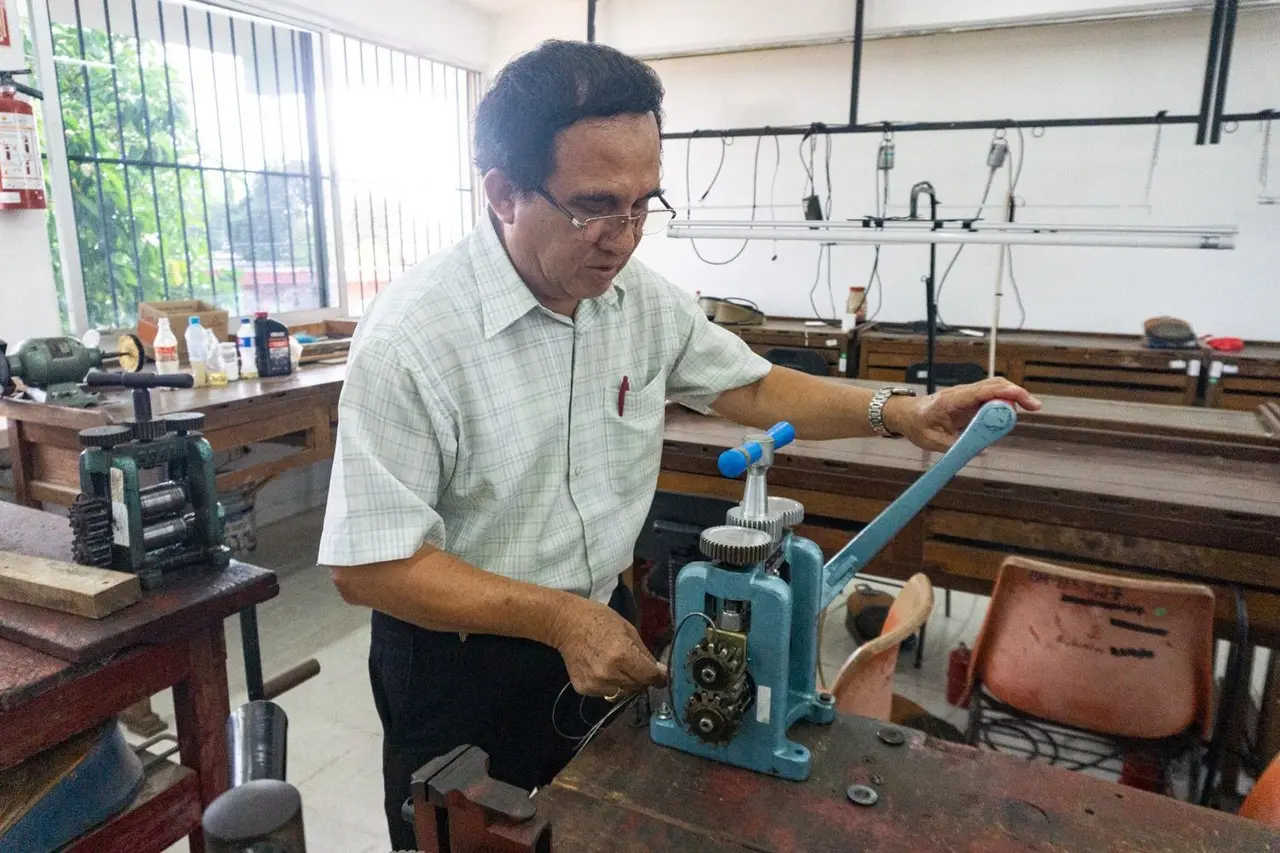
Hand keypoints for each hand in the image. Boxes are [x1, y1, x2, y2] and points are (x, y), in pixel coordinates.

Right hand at [549, 597, 667, 697]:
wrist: (566, 624)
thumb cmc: (599, 620)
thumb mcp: (628, 629)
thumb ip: (644, 653)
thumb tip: (660, 672)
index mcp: (622, 655)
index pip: (649, 676)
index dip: (659, 677)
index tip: (661, 676)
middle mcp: (609, 673)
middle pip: (638, 687)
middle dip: (642, 678)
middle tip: (636, 666)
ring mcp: (595, 683)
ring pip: (623, 693)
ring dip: (626, 684)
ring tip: (618, 667)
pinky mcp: (583, 689)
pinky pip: (606, 694)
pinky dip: (610, 686)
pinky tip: (603, 670)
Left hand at [884, 377, 1041, 451]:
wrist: (905, 414)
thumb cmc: (917, 425)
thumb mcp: (932, 441)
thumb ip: (956, 445)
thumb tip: (981, 450)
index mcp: (953, 400)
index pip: (984, 391)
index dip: (1007, 393)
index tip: (1024, 400)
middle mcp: (962, 393)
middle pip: (995, 384)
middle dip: (1017, 392)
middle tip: (1034, 407)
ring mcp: (967, 395)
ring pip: (995, 388)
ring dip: (1012, 398)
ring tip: (1025, 411)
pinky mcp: (969, 401)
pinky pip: (990, 397)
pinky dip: (1003, 403)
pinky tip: (1009, 416)